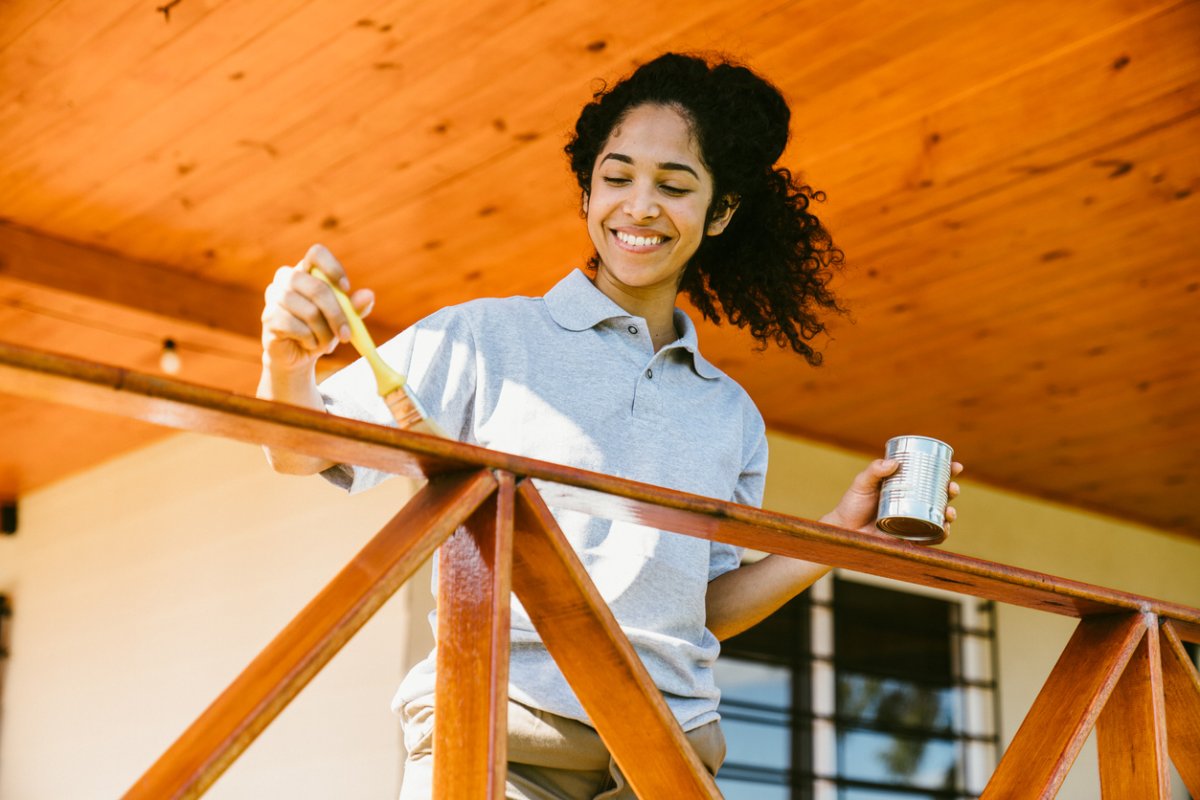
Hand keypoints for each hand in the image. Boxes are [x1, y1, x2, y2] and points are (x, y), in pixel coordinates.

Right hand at [260, 244, 374, 373]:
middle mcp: (286, 277)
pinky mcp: (268, 317)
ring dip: (324, 332)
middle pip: (317, 287)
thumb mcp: (343, 319)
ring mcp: (274, 296)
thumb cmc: (321, 330)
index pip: (316, 253)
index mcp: (306, 270)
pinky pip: (296, 327)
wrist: (297, 355)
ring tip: (326, 342)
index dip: (332, 268)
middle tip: (347, 334)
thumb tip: (368, 295)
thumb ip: (355, 307)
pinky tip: (309, 344)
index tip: (346, 289)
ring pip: (309, 311)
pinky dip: (310, 339)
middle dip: (337, 313)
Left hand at [822, 458, 962, 533]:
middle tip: (952, 488)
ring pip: (939, 515)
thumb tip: (893, 462)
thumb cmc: (852, 504)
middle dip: (952, 490)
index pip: (929, 475)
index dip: (946, 471)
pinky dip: (941, 533)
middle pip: (940, 494)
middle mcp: (912, 501)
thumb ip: (874, 471)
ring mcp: (913, 519)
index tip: (955, 466)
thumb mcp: (862, 484)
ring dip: (950, 512)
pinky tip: (945, 529)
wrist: (844, 530)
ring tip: (949, 511)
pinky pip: (931, 536)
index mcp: (904, 485)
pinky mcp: (910, 536)